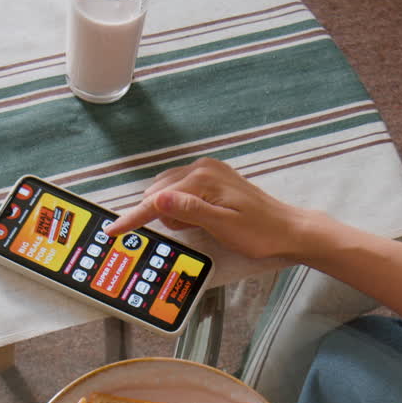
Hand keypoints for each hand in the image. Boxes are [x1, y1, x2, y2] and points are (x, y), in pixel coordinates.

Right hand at [105, 157, 302, 260]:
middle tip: (188, 231)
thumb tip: (157, 199)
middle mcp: (203, 169)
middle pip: (159, 192)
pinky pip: (183, 190)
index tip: (113, 230)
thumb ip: (188, 211)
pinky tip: (200, 218)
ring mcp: (209, 171)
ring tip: (198, 226)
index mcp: (202, 179)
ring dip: (173, 212)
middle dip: (161, 215)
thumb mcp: (221, 226)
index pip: (157, 200)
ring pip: (169, 191)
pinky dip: (183, 206)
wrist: (288, 229)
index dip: (133, 218)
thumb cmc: (258, 232)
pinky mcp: (214, 178)